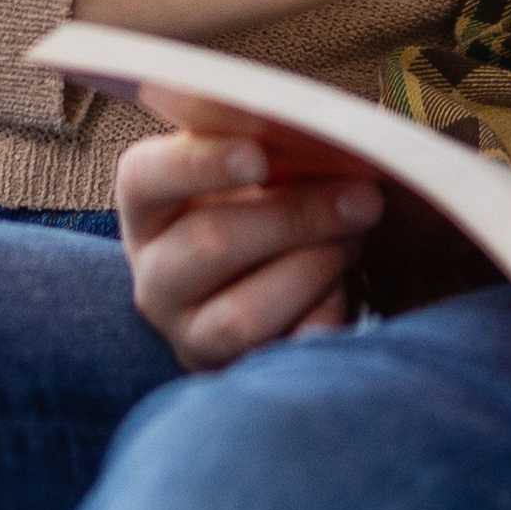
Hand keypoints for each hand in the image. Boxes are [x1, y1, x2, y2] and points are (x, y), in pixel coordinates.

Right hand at [115, 94, 378, 369]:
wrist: (259, 283)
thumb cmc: (258, 206)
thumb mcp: (250, 170)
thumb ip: (270, 145)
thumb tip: (327, 135)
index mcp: (147, 208)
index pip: (146, 178)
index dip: (200, 164)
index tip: (260, 156)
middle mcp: (154, 276)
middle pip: (210, 244)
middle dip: (296, 218)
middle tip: (364, 197)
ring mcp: (188, 333)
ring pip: (243, 313)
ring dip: (315, 269)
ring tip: (356, 238)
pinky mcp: (232, 374)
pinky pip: (283, 354)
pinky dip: (323, 321)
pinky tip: (342, 291)